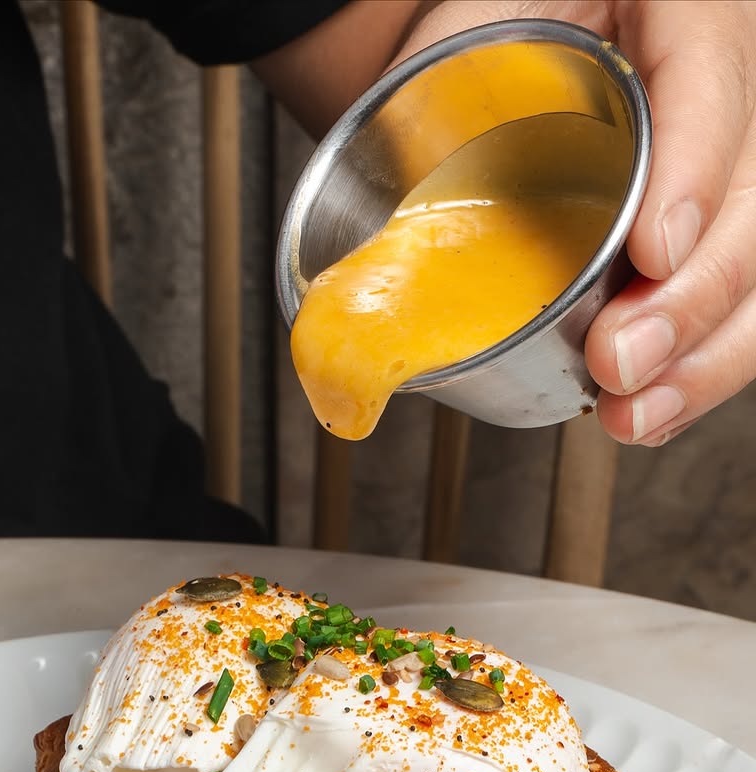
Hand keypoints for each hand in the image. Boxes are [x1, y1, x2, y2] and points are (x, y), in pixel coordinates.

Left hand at [391, 0, 755, 445]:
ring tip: (634, 414)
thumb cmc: (501, 28)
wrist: (516, 52)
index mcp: (684, 4)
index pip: (712, 77)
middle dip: (693, 297)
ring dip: (704, 358)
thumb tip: (369, 247)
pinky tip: (652, 413)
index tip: (655, 250)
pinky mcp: (718, 233)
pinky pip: (739, 306)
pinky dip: (697, 369)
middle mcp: (731, 81)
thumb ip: (429, 100)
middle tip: (619, 362)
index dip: (696, 170)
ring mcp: (734, 167)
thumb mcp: (464, 32)